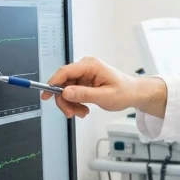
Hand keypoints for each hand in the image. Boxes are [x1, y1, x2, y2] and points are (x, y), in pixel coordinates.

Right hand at [43, 57, 165, 118]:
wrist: (134, 93)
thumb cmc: (125, 92)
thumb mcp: (104, 96)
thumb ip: (83, 94)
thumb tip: (65, 92)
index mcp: (91, 65)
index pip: (65, 71)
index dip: (53, 83)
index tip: (46, 95)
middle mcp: (86, 67)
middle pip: (63, 82)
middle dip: (65, 100)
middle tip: (71, 113)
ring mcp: (84, 74)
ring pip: (66, 90)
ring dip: (71, 104)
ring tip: (82, 112)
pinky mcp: (84, 81)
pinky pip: (72, 92)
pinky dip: (75, 103)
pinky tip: (84, 109)